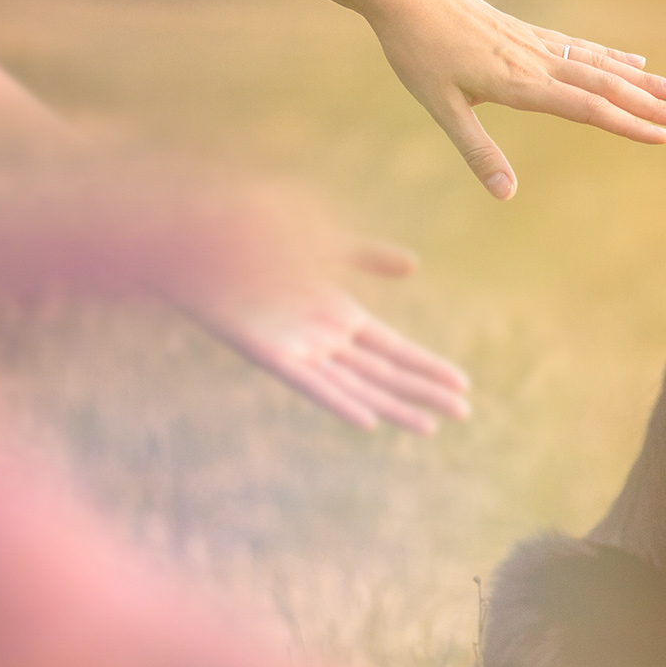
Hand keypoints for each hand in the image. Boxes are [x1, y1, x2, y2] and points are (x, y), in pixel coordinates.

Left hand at [163, 238, 470, 436]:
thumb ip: (368, 258)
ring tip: (429, 430)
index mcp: (338, 316)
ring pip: (356, 387)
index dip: (429, 368)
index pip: (396, 351)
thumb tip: (414, 266)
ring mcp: (297, 348)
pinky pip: (309, 385)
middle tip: (465, 415)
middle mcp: (322, 339)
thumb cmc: (254, 237)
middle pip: (385, 374)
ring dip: (394, 408)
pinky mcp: (266, 354)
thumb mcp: (324, 245)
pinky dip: (339, 403)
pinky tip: (367, 421)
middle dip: (425, 394)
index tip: (463, 386)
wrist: (200, 239)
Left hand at [348, 0, 665, 196]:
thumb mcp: (440, 107)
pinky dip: (613, 56)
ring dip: (643, 79)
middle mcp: (539, 61)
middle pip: (608, 85)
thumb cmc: (416, 49)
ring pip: (602, 64)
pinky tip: (634, 59)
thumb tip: (506, 195)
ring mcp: (536, 43)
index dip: (629, 124)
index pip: (588, 108)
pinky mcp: (527, 31)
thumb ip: (477, 151)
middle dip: (652, 103)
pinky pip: (581, 46)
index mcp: (522, 83)